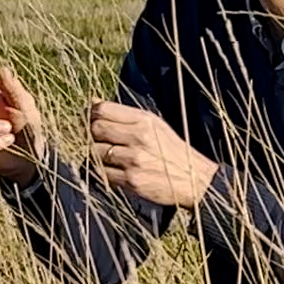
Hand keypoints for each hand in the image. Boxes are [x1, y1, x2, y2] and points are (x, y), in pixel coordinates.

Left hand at [86, 100, 218, 208]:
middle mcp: (139, 137)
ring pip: (95, 152)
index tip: (89, 120)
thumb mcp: (154, 125)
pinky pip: (102, 173)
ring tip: (108, 157)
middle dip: (91, 134)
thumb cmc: (172, 151)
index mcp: (145, 120)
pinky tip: (114, 170)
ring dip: (96, 155)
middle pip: (96, 129)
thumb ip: (124, 115)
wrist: (194, 179)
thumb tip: (93, 103)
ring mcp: (134, 159)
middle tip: (96, 140)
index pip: (103, 109)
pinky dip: (103, 172)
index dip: (90, 114)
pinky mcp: (131, 180)